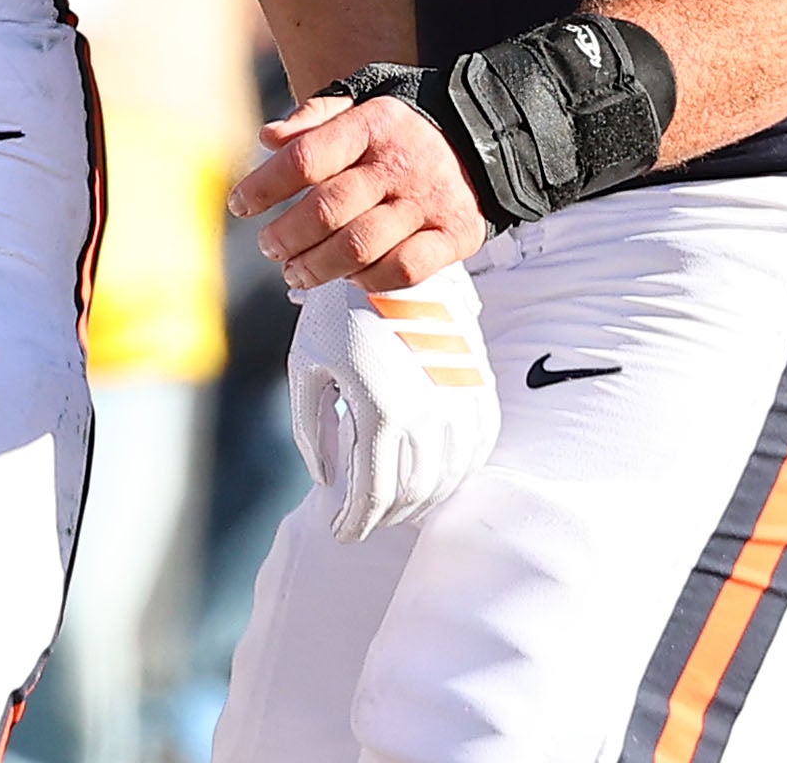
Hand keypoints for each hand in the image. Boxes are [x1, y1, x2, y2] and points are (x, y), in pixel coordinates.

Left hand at [232, 91, 487, 289]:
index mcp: (373, 123)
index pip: (305, 158)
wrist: (490, 137)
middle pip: (326, 210)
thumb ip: (314, 117)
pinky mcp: (454, 235)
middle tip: (270, 247)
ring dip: (315, 267)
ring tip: (295, 271)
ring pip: (358, 247)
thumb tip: (267, 139)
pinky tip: (348, 278)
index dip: (264, 186)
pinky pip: (402, 271)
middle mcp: (400, 162)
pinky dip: (367, 281)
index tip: (240, 204)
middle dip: (285, 236)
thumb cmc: (406, 129)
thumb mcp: (364, 100)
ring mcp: (428, 201)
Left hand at [286, 261, 498, 540]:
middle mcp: (425, 411)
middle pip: (413, 493)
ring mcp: (457, 396)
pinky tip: (442, 476)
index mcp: (379, 412)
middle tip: (366, 522)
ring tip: (399, 506)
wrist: (391, 255)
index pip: (371, 495)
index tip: (341, 532)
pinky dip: (462, 469)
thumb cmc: (336, 311)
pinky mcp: (476, 379)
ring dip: (424, 500)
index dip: (354, 523)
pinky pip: (480, 442)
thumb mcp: (307, 365)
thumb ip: (311, 428)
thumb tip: (326, 478)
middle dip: (387, 517)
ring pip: (449, 474)